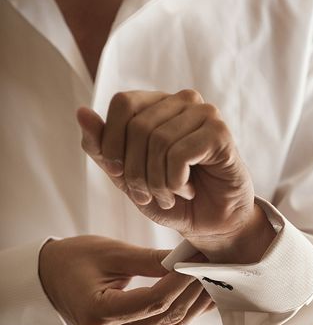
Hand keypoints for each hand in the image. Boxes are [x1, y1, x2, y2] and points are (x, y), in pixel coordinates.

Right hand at [39, 235, 213, 324]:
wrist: (48, 278)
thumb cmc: (73, 259)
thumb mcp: (110, 253)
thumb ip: (149, 259)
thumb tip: (187, 259)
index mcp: (98, 313)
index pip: (153, 302)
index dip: (182, 282)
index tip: (200, 261)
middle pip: (165, 318)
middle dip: (194, 293)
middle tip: (216, 269)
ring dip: (194, 306)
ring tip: (215, 282)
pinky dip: (182, 312)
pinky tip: (200, 296)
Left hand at [76, 90, 272, 260]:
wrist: (210, 224)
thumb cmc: (171, 196)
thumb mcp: (125, 175)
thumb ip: (101, 146)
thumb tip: (81, 113)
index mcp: (158, 103)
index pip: (123, 103)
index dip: (113, 142)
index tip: (119, 173)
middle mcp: (183, 100)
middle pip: (139, 126)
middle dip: (136, 171)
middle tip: (149, 194)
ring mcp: (205, 114)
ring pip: (159, 141)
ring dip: (157, 182)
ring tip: (170, 196)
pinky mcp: (220, 133)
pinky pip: (181, 154)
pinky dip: (176, 183)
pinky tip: (188, 190)